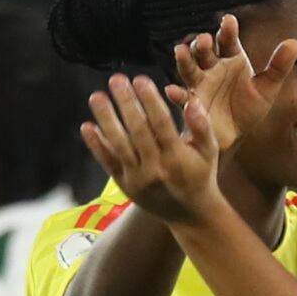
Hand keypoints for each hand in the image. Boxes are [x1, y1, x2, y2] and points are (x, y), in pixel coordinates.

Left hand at [81, 71, 226, 228]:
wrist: (190, 215)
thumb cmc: (200, 176)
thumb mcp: (209, 152)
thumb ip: (202, 126)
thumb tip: (191, 101)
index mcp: (177, 158)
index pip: (162, 124)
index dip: (150, 101)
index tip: (140, 80)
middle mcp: (156, 168)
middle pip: (138, 131)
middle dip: (126, 103)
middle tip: (116, 80)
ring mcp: (137, 178)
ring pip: (119, 144)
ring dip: (106, 119)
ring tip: (97, 96)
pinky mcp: (124, 184)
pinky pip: (108, 162)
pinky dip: (96, 145)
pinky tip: (87, 126)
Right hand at [172, 15, 296, 143]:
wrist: (235, 135)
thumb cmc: (249, 108)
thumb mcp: (267, 88)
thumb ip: (278, 66)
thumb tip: (295, 42)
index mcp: (231, 59)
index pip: (228, 41)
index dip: (227, 31)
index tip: (229, 21)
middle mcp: (212, 67)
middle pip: (205, 52)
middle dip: (202, 44)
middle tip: (204, 39)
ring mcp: (200, 84)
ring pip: (189, 68)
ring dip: (185, 60)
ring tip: (181, 51)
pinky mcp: (192, 103)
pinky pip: (183, 97)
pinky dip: (178, 95)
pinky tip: (172, 91)